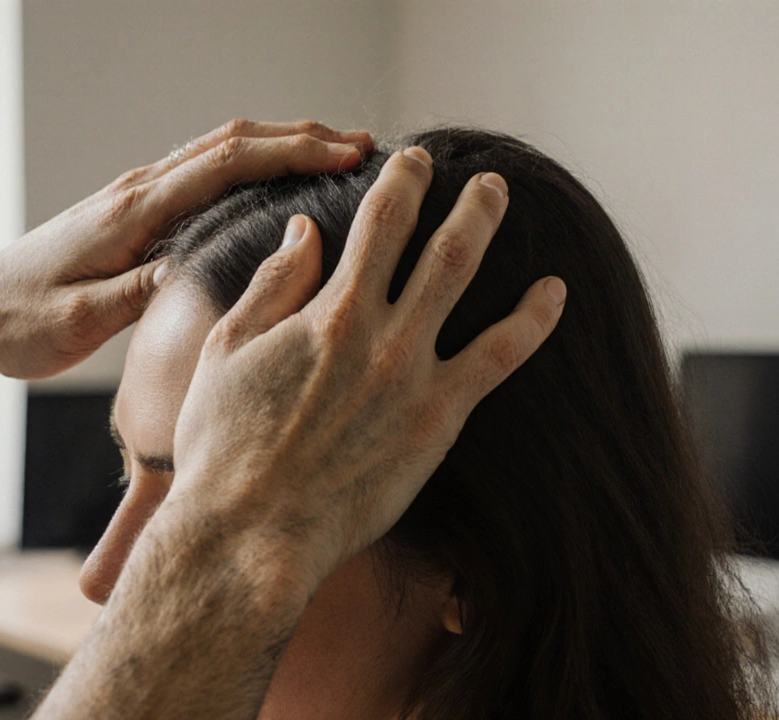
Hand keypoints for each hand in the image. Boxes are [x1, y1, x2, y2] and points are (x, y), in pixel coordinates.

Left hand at [0, 120, 372, 379]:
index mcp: (131, 213)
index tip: (347, 156)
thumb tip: (206, 263)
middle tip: (361, 147)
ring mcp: (132, 198)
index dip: (292, 154)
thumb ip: (142, 289)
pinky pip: (200, 175)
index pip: (226, 165)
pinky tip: (272, 186)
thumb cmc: (16, 323)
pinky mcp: (129, 214)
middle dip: (299, 137)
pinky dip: (248, 167)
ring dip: (277, 146)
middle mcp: (135, 192)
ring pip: (217, 152)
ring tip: (333, 157)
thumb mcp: (82, 321)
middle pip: (230, 142)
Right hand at [166, 147, 566, 589]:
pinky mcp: (439, 422)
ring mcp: (415, 377)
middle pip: (437, 244)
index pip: (378, 222)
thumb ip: (273, 285)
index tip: (414, 162)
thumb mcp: (228, 351)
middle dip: (463, 201)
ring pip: (468, 282)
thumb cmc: (225, 448)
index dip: (402, 182)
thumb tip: (305, 230)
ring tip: (503, 204)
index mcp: (328, 312)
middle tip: (483, 179)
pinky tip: (553, 293)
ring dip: (489, 232)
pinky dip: (532, 320)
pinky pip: (500, 358)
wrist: (250, 533)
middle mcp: (380, 334)